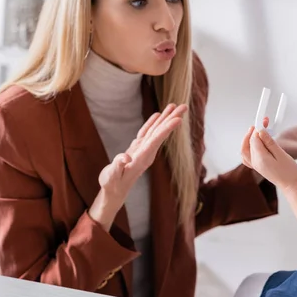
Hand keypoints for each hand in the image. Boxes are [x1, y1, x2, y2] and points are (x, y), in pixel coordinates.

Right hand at [90, 104, 186, 229]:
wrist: (115, 191)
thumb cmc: (112, 184)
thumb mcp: (112, 175)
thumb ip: (118, 165)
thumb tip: (125, 157)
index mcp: (142, 157)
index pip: (156, 140)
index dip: (167, 129)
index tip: (178, 119)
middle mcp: (146, 153)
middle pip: (161, 133)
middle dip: (172, 119)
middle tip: (184, 106)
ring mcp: (143, 150)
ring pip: (156, 131)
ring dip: (165, 118)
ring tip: (173, 106)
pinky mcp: (138, 148)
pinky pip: (147, 133)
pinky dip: (153, 123)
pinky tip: (158, 115)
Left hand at [241, 126, 296, 190]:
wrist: (290, 184)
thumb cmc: (289, 171)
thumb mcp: (281, 154)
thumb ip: (269, 142)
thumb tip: (260, 131)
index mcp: (260, 159)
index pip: (254, 139)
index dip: (258, 128)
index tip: (264, 121)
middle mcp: (255, 162)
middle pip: (249, 143)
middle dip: (254, 132)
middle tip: (263, 123)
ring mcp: (255, 165)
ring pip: (245, 149)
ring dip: (249, 139)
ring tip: (256, 131)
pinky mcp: (257, 166)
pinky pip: (247, 156)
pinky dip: (248, 148)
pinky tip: (254, 144)